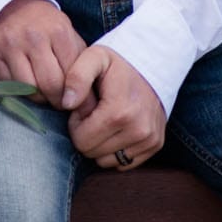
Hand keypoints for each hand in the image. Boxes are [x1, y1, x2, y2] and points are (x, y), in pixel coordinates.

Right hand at [0, 0, 83, 102]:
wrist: (9, 4)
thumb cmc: (44, 25)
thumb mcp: (67, 33)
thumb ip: (79, 60)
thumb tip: (90, 97)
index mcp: (58, 31)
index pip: (71, 75)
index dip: (76, 94)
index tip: (75, 101)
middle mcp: (33, 36)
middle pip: (50, 85)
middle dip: (57, 101)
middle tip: (59, 103)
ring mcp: (10, 44)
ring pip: (28, 89)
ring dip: (38, 98)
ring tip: (42, 95)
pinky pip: (7, 85)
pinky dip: (18, 91)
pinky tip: (24, 86)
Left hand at [61, 44, 164, 171]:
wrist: (152, 66)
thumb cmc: (116, 65)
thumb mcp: (94, 57)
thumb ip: (76, 77)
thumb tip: (67, 104)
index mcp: (120, 111)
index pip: (82, 140)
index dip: (76, 125)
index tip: (83, 108)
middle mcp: (139, 130)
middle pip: (92, 153)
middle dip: (86, 135)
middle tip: (93, 114)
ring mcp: (149, 139)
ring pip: (107, 162)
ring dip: (100, 144)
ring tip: (104, 120)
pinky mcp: (155, 145)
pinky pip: (124, 163)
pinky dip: (115, 150)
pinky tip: (116, 129)